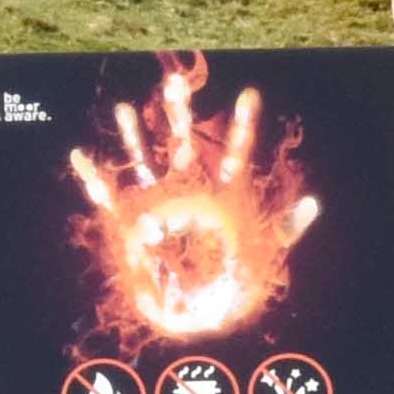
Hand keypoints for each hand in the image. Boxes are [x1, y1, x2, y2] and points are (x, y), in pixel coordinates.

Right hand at [69, 61, 317, 330]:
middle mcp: (189, 191)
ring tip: (123, 107)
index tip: (249, 94)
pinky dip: (93, 179)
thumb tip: (314, 202)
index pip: (234, 155)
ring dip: (134, 137)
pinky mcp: (132, 221)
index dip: (243, 127)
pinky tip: (80, 156)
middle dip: (179, 115)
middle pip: (184, 145)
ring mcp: (158, 204)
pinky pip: (109, 197)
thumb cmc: (235, 281)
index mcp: (222, 195)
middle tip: (175, 81)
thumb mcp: (268, 252)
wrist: (201, 312)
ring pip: (144, 162)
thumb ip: (288, 227)